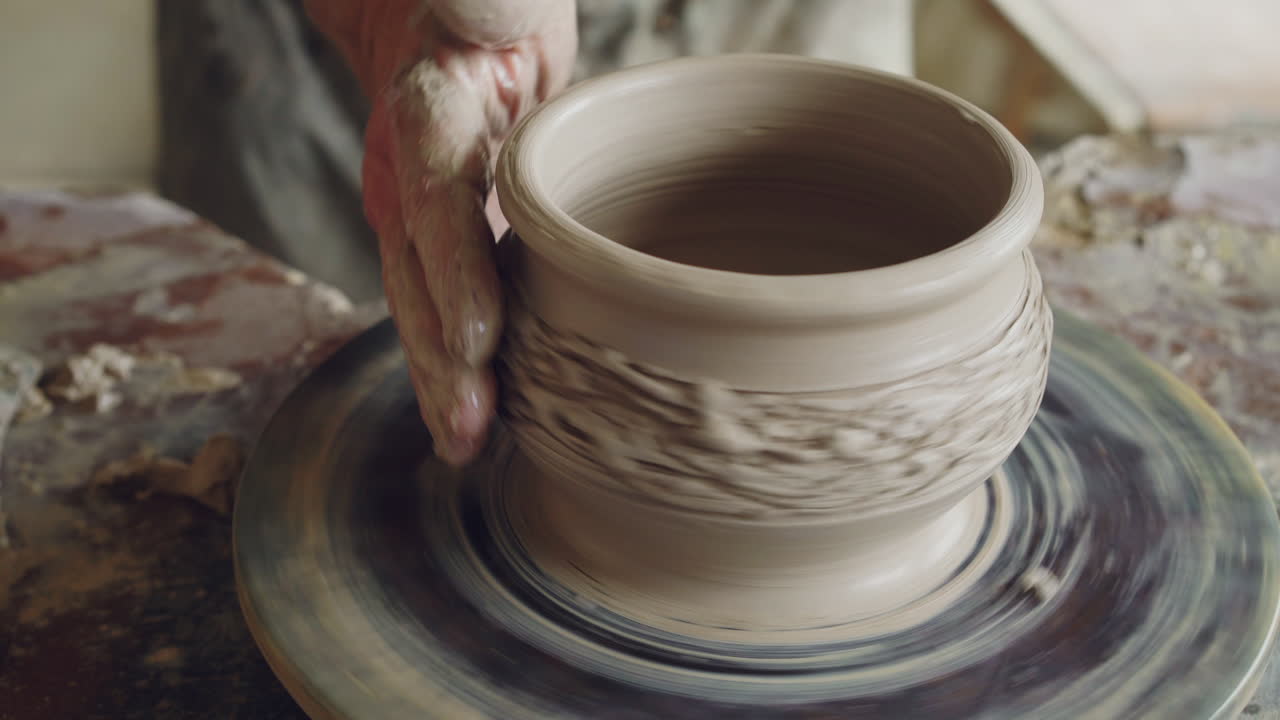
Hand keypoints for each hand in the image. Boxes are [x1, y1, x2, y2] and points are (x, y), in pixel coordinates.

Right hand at [308, 0, 576, 464]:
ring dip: (441, 380)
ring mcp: (419, 214)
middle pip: (419, 276)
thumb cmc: (482, 6)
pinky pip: (444, 306)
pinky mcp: (443, 239)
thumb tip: (485, 22)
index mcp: (429, 117)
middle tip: (468, 431)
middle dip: (441, 359)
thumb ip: (482, 3)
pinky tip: (471, 419)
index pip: (440, 202)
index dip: (457, 272)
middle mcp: (412, 176)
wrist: (439, 26)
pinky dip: (454, 366)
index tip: (480, 337)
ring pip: (422, 306)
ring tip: (463, 445)